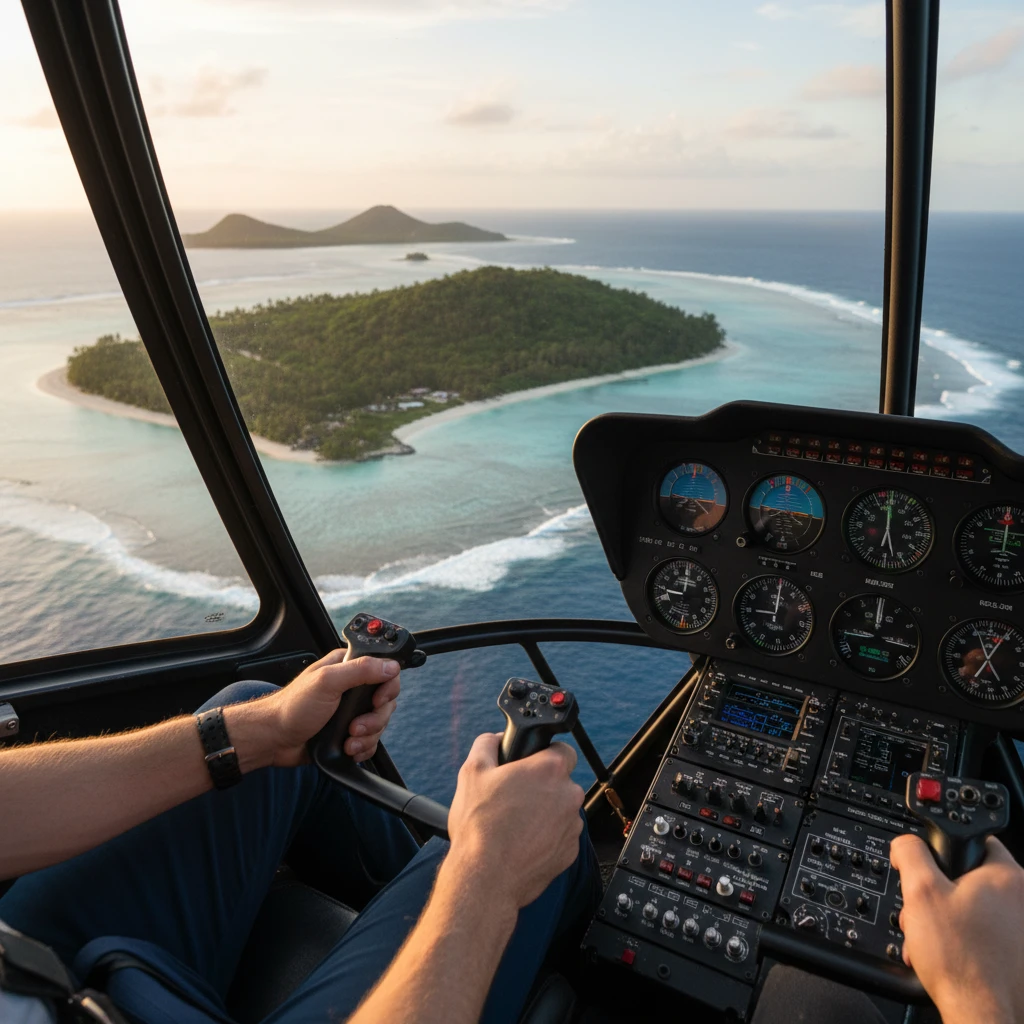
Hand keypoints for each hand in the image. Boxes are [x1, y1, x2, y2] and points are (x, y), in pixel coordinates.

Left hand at [228, 649, 400, 769]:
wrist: (273, 740)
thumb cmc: (292, 708)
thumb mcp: (327, 682)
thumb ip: (361, 670)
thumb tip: (390, 666)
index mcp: (348, 667)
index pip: (385, 670)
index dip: (388, 687)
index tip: (378, 700)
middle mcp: (352, 688)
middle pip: (386, 701)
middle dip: (375, 718)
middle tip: (355, 725)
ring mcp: (351, 711)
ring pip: (380, 723)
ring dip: (368, 736)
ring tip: (349, 739)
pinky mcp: (348, 732)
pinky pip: (371, 741)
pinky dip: (363, 748)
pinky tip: (349, 748)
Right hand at [444, 733, 584, 910]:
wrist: (485, 878)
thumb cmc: (479, 826)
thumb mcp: (472, 771)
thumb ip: (487, 744)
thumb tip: (496, 738)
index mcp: (549, 770)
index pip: (563, 750)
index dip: (545, 755)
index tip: (530, 766)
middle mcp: (568, 795)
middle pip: (561, 782)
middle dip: (542, 786)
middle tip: (514, 797)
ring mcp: (572, 826)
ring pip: (561, 810)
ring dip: (545, 813)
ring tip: (515, 824)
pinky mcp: (570, 853)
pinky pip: (560, 836)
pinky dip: (546, 838)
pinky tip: (521, 843)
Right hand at [890, 834, 1023, 1023]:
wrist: (983, 1015)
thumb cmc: (961, 961)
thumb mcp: (920, 892)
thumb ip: (910, 854)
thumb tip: (906, 843)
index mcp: (1007, 876)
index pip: (973, 841)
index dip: (942, 854)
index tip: (929, 871)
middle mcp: (1023, 900)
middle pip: (969, 879)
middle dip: (938, 894)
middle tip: (926, 913)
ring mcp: (1022, 929)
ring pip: (974, 908)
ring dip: (946, 920)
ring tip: (933, 940)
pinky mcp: (1019, 953)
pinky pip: (985, 933)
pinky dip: (964, 940)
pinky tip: (948, 955)